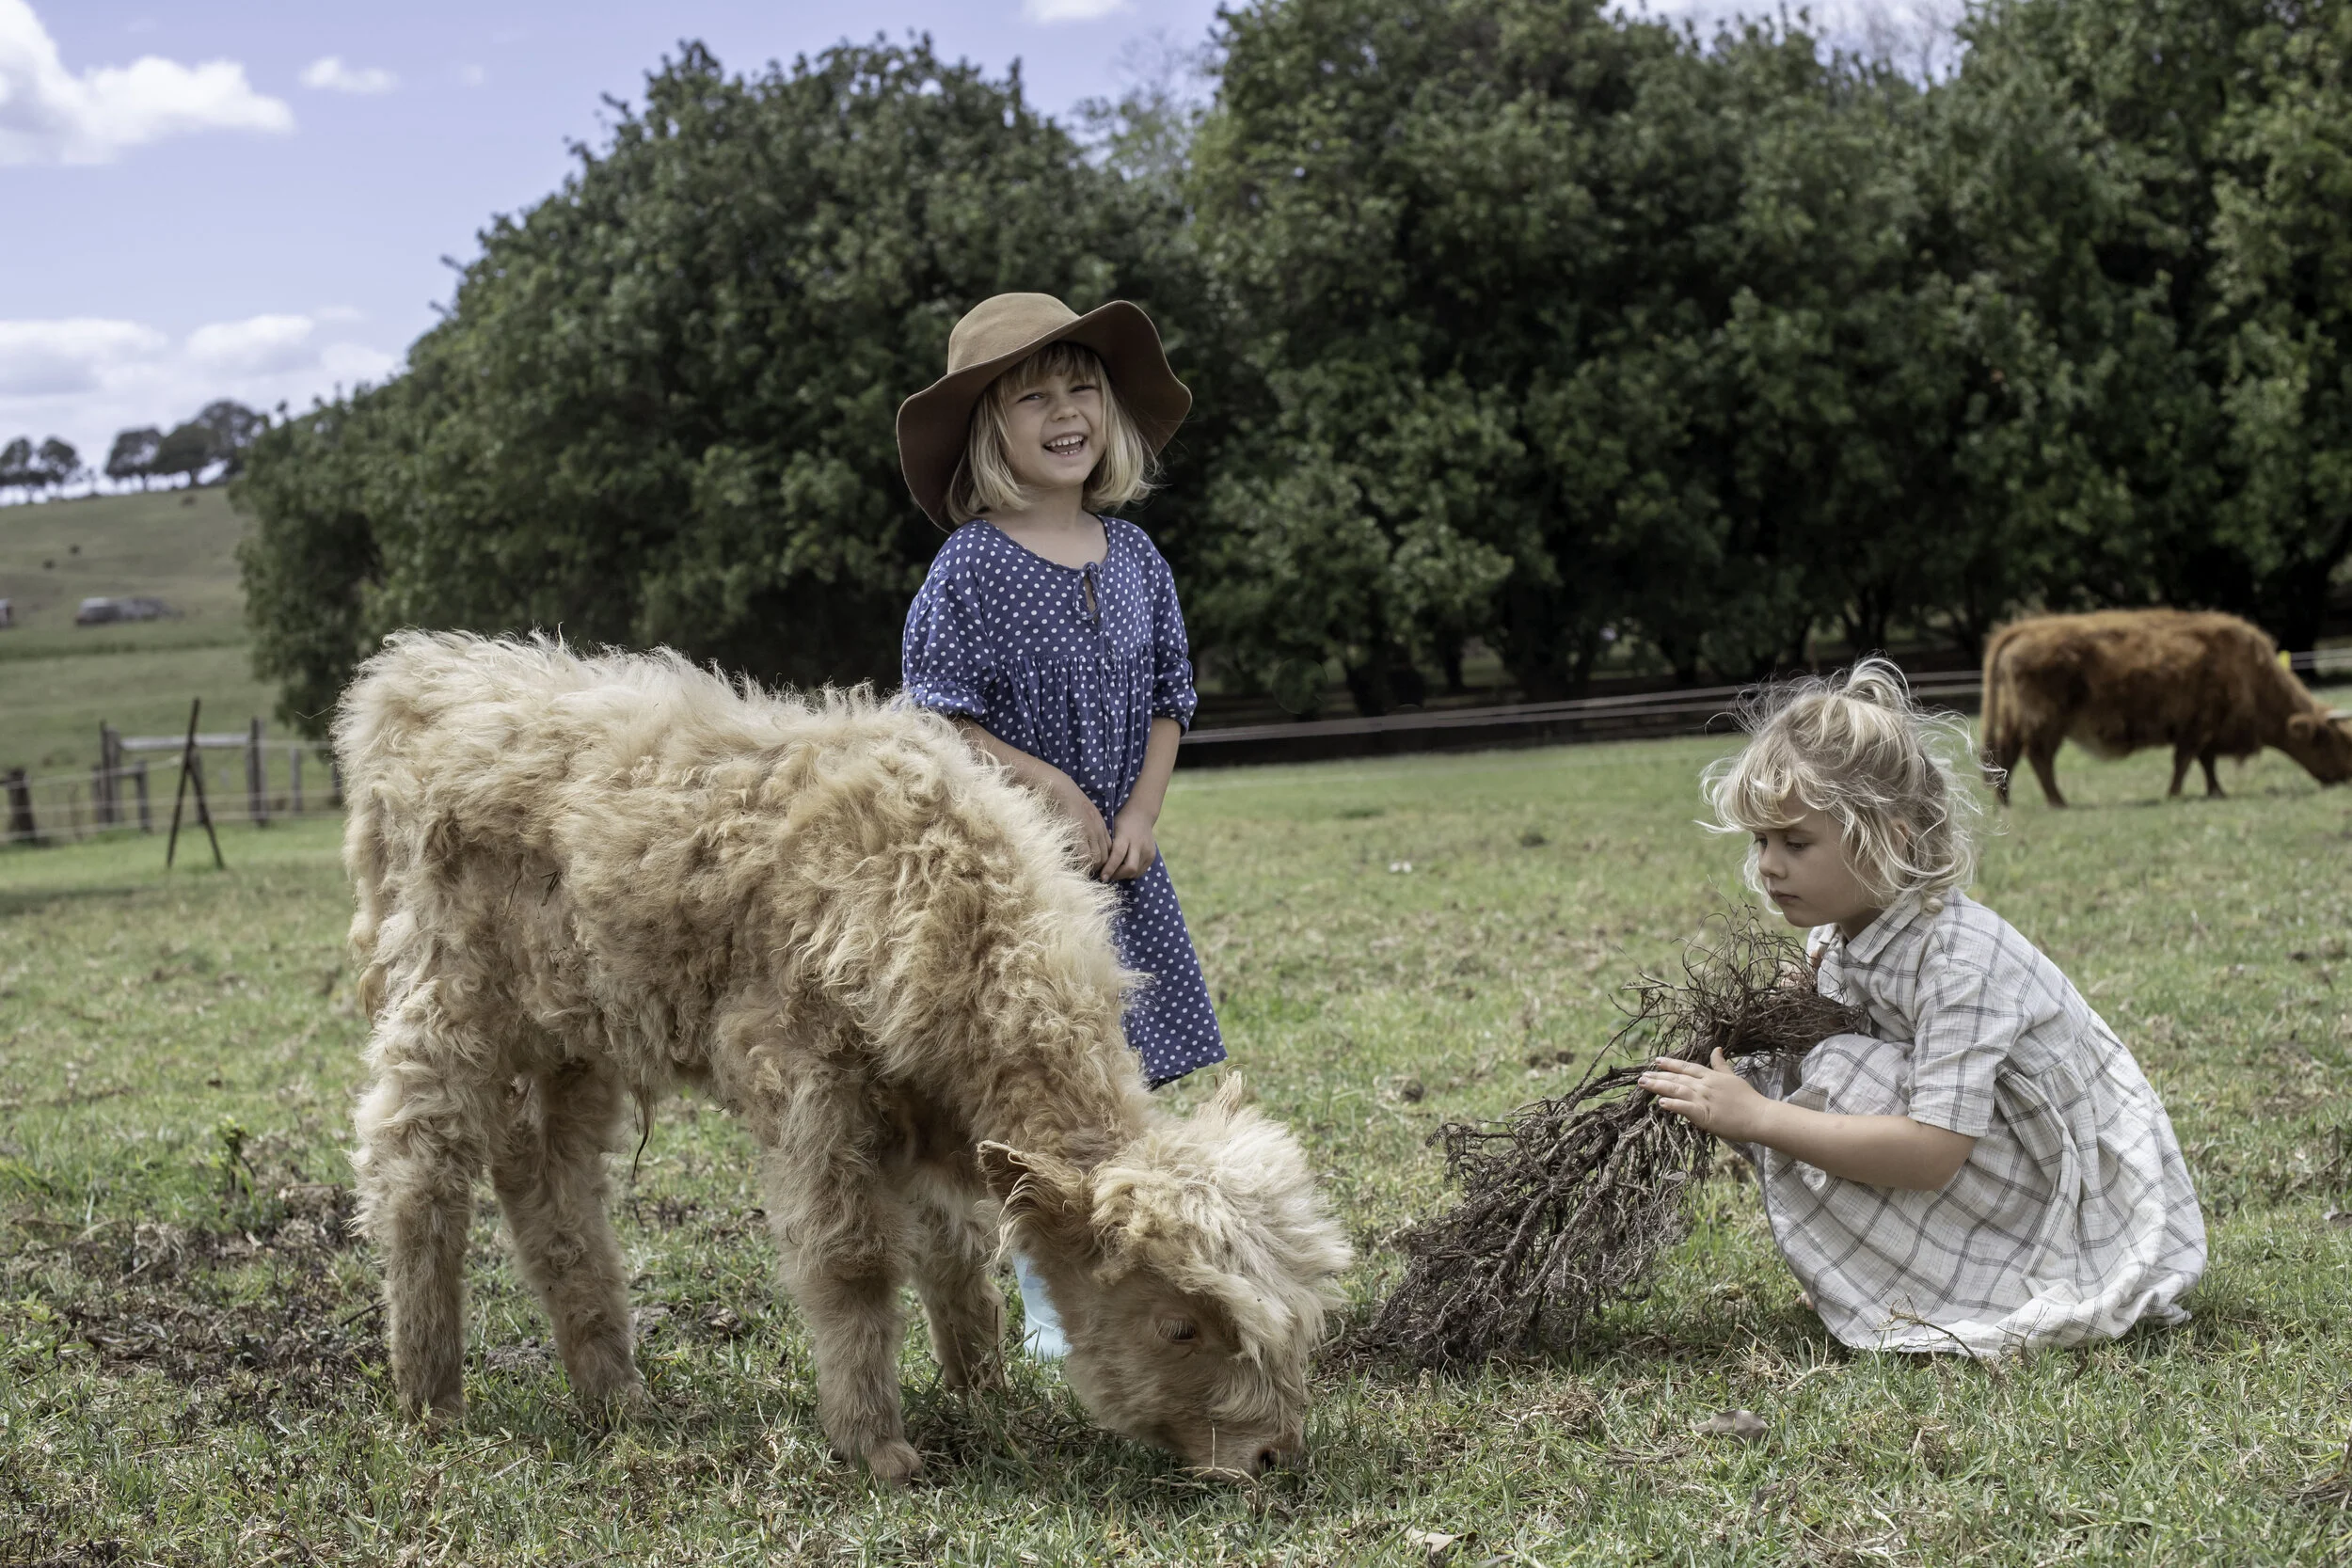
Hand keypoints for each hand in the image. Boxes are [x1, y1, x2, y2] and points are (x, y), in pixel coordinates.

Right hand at [1049, 773, 1111, 873]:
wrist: (1060, 788)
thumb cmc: (1067, 798)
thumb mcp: (1084, 811)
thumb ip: (1088, 824)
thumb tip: (1085, 838)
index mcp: (1100, 824)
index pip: (1109, 848)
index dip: (1104, 860)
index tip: (1096, 868)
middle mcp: (1098, 830)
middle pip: (1106, 856)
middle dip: (1100, 868)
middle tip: (1090, 875)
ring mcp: (1089, 833)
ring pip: (1098, 859)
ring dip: (1091, 868)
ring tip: (1083, 874)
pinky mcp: (1079, 835)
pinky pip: (1085, 857)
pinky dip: (1082, 865)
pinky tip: (1076, 868)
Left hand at [1101, 806, 1157, 881]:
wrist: (1141, 814)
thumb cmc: (1120, 823)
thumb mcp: (1111, 829)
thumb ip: (1107, 846)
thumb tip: (1096, 865)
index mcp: (1126, 836)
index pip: (1118, 855)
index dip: (1110, 868)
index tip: (1102, 877)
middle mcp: (1139, 844)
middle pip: (1130, 868)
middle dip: (1117, 875)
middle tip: (1107, 876)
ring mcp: (1148, 850)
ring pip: (1135, 872)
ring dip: (1123, 875)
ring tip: (1114, 871)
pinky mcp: (1152, 856)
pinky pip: (1140, 871)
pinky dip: (1131, 873)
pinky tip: (1123, 868)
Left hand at [1638, 1049, 1767, 1140]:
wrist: (1760, 1116)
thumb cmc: (1748, 1098)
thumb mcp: (1733, 1076)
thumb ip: (1721, 1064)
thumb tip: (1716, 1048)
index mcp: (1711, 1076)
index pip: (1687, 1067)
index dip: (1670, 1064)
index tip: (1656, 1060)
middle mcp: (1705, 1085)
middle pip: (1677, 1078)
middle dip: (1658, 1076)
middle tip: (1641, 1076)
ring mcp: (1704, 1099)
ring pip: (1677, 1090)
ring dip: (1659, 1086)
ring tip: (1644, 1084)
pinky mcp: (1705, 1115)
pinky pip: (1686, 1108)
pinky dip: (1673, 1104)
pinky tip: (1661, 1102)